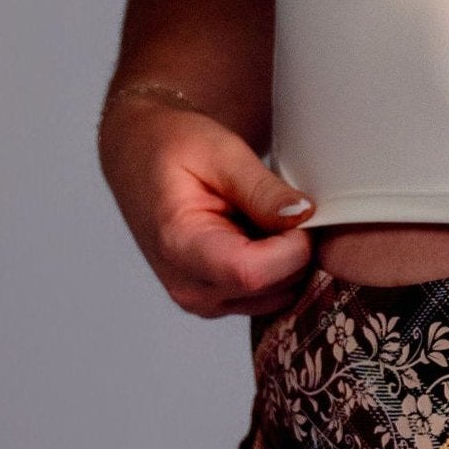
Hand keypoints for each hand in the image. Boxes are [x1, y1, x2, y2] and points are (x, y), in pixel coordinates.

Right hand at [98, 94, 317, 318]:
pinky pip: (268, 294)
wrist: (142, 157)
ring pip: (277, 295)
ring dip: (289, 258)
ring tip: (268, 215)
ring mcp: (201, 299)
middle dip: (298, 247)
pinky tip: (263, 232)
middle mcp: (188, 287)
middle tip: (287, 204)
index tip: (305, 211)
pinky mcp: (215, 299)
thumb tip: (303, 215)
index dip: (294, 245)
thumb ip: (262, 189)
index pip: (252, 272)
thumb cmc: (175, 149)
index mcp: (180, 247)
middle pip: (272, 287)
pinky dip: (279, 266)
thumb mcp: (221, 152)